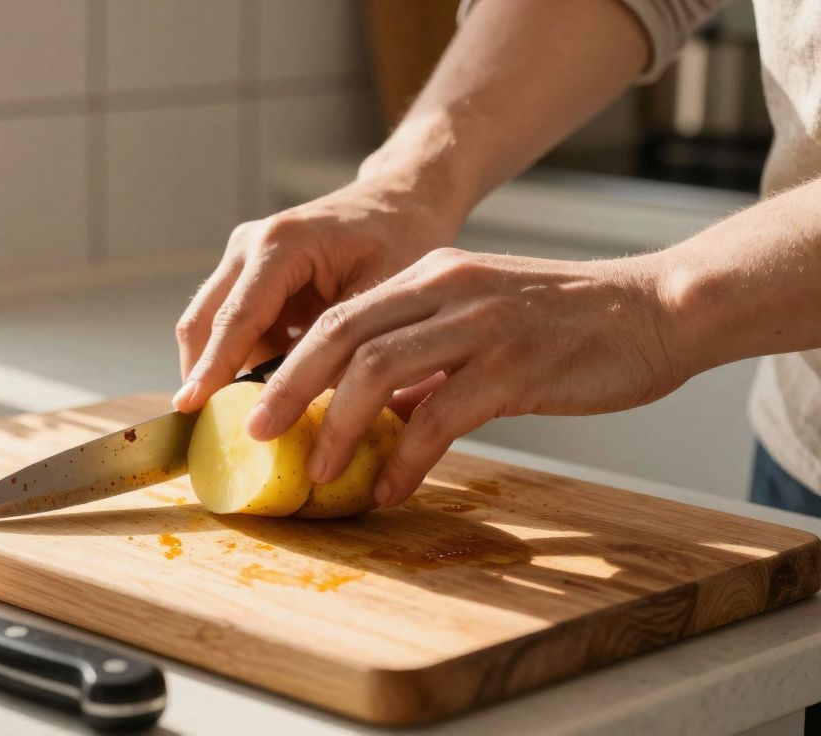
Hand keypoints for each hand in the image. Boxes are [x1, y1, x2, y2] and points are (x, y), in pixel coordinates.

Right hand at [173, 178, 460, 411]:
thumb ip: (344, 347)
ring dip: (221, 371)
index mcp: (282, 244)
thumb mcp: (385, 296)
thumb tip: (310, 408)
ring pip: (210, 326)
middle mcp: (250, 245)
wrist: (401, 203)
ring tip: (239, 419)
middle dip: (200, 374)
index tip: (188, 407)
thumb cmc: (401, 239)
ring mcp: (244, 258)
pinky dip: (243, 360)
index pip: (236, 317)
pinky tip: (267, 392)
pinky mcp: (250, 276)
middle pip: (203, 321)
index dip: (212, 367)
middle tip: (202, 428)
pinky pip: (234, 327)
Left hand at [245, 248, 685, 505]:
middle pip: (340, 336)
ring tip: (319, 473)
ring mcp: (480, 326)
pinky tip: (392, 490)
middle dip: (288, 389)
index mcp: (431, 275)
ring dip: (338, 428)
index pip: (339, 317)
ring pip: (378, 371)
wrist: (657, 310)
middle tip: (257, 436)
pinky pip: (440, 417)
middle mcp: (447, 290)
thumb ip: (427, 358)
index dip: (289, 361)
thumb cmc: (568, 326)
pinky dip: (406, 459)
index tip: (256, 403)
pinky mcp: (516, 368)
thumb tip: (376, 410)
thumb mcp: (482, 322)